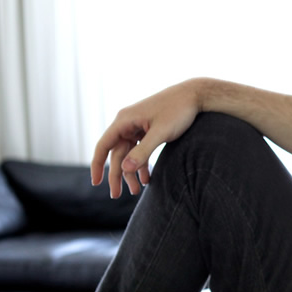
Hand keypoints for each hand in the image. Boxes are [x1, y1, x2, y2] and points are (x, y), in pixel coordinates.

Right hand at [91, 80, 202, 197]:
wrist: (195, 95)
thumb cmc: (178, 111)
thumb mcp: (161, 133)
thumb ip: (143, 151)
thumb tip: (124, 169)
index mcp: (124, 120)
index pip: (103, 145)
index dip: (97, 165)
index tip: (95, 183)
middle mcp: (126, 123)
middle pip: (116, 153)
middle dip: (117, 175)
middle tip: (116, 195)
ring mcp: (137, 126)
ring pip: (129, 153)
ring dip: (131, 172)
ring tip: (137, 191)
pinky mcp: (148, 129)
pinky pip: (140, 149)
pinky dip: (142, 164)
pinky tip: (147, 179)